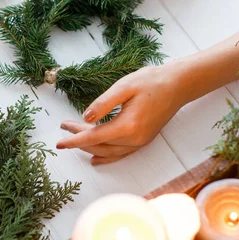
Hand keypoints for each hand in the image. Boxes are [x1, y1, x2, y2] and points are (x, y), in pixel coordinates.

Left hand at [57, 62, 191, 164]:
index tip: (59, 141)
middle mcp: (135, 139)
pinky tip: (95, 158)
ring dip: (90, 148)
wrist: (179, 85)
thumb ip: (103, 103)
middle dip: (79, 139)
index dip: (75, 139)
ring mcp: (140, 142)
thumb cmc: (152, 81)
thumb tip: (85, 118)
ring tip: (73, 140)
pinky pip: (120, 154)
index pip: (94, 136)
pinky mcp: (144, 140)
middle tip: (64, 127)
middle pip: (99, 145)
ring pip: (109, 152)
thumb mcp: (124, 86)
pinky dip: (106, 156)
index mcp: (128, 125)